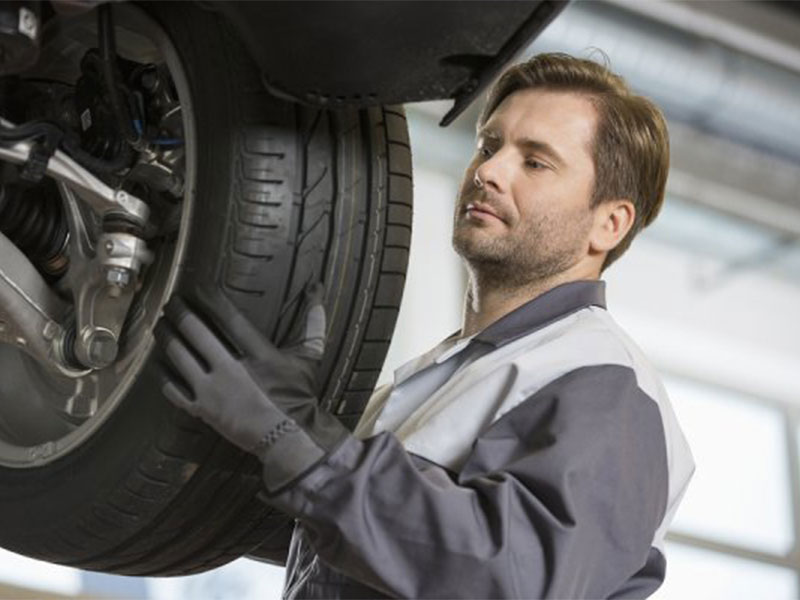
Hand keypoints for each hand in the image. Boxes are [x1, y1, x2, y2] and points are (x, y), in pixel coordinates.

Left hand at [154, 283, 347, 491]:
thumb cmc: (299, 396)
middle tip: (171, 302)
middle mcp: (230, 368)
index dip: (209, 298)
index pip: (227, 316)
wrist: (288, 437)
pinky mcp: (203, 410)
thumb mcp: (309, 358)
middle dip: (180, 312)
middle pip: (196, 332)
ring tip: (160, 324)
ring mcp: (213, 391)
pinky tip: (155, 361)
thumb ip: (313, 322)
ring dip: (167, 336)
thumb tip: (317, 288)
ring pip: (179, 356)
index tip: (197, 286)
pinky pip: (173, 390)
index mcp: (257, 353)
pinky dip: (162, 374)